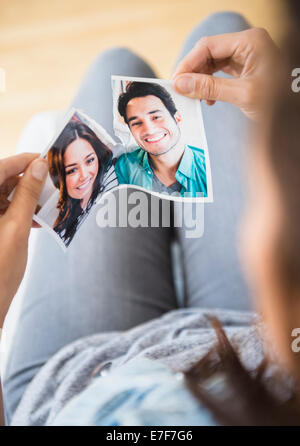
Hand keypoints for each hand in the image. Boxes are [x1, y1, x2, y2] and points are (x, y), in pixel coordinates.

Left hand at [0, 153, 47, 325]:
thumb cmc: (0, 268)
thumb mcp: (18, 226)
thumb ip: (28, 194)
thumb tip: (39, 167)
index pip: (1, 168)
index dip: (24, 161)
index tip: (45, 159)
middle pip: (5, 180)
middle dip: (29, 180)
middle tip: (53, 181)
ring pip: (8, 195)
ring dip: (29, 197)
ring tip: (49, 201)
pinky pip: (8, 209)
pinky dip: (24, 211)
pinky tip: (39, 218)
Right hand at [172, 28, 278, 119]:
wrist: (294, 115)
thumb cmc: (279, 102)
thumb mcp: (242, 95)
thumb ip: (210, 88)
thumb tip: (181, 84)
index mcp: (250, 42)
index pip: (208, 46)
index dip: (189, 63)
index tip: (176, 81)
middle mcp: (248, 44)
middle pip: (209, 53)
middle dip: (194, 72)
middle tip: (181, 90)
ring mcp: (247, 55)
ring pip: (213, 63)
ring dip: (201, 80)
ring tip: (193, 97)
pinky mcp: (246, 68)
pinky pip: (221, 72)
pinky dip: (211, 84)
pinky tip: (208, 98)